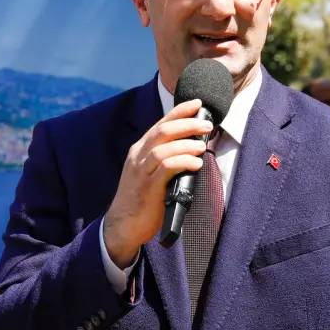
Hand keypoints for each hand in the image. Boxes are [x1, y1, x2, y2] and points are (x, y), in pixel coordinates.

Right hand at [102, 100, 212, 266]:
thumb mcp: (150, 172)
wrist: (122, 226)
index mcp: (140, 150)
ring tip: (203, 144)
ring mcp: (141, 172)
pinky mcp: (147, 188)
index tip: (197, 103)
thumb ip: (166, 159)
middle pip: (162, 131)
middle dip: (186, 123)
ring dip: (186, 143)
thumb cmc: (142, 199)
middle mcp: (138, 157)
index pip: (160, 124)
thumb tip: (194, 148)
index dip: (179, 112)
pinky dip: (182, 162)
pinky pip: (165, 168)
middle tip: (206, 123)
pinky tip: (195, 163)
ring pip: (163, 148)